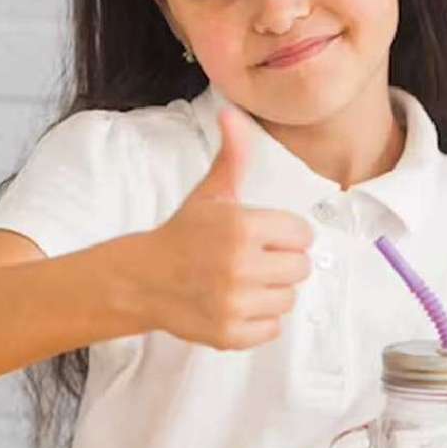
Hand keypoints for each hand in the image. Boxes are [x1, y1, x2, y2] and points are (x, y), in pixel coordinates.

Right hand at [142, 106, 313, 349]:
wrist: (143, 279)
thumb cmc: (184, 233)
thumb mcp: (211, 192)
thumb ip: (233, 156)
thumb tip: (232, 113)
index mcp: (242, 228)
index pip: (302, 235)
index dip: (286, 233)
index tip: (266, 235)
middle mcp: (240, 267)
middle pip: (301, 268)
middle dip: (282, 262)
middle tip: (256, 258)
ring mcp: (234, 304)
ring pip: (289, 299)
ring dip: (273, 291)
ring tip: (246, 280)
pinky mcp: (229, 334)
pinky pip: (272, 329)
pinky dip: (260, 319)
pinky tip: (238, 302)